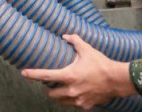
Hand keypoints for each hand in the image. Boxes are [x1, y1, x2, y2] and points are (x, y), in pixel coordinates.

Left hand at [21, 34, 135, 109]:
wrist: (117, 80)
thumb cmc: (102, 64)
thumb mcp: (87, 49)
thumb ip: (74, 41)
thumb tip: (65, 36)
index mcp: (69, 76)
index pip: (46, 76)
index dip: (33, 74)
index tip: (24, 73)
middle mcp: (71, 90)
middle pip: (50, 93)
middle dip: (48, 88)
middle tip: (51, 81)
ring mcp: (77, 100)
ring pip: (60, 100)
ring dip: (58, 95)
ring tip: (63, 87)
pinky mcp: (84, 106)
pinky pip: (72, 104)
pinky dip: (71, 99)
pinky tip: (76, 91)